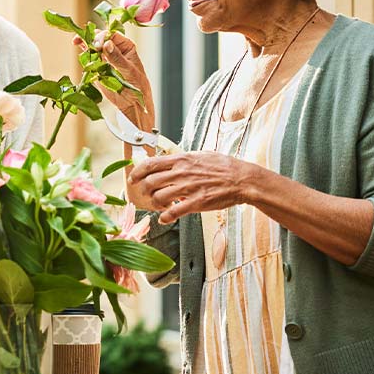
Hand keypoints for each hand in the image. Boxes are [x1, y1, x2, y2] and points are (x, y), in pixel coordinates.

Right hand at [74, 30, 154, 125]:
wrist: (132, 103)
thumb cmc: (137, 86)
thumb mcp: (129, 71)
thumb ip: (117, 58)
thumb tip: (107, 44)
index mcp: (126, 46)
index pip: (112, 36)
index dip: (103, 37)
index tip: (98, 45)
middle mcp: (115, 49)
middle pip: (101, 38)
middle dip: (93, 38)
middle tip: (88, 45)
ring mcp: (106, 57)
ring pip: (94, 46)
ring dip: (85, 42)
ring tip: (76, 40)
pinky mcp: (98, 67)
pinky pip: (89, 57)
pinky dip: (84, 52)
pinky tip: (77, 45)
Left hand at [129, 151, 250, 223]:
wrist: (241, 179)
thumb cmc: (223, 167)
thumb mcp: (200, 155)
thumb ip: (183, 159)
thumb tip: (169, 161)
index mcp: (181, 160)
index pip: (150, 164)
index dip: (137, 172)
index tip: (132, 179)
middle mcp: (181, 173)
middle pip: (150, 182)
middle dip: (144, 191)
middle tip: (146, 196)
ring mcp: (188, 188)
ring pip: (158, 197)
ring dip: (155, 204)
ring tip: (160, 206)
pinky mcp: (196, 202)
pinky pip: (173, 212)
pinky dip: (165, 217)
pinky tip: (164, 218)